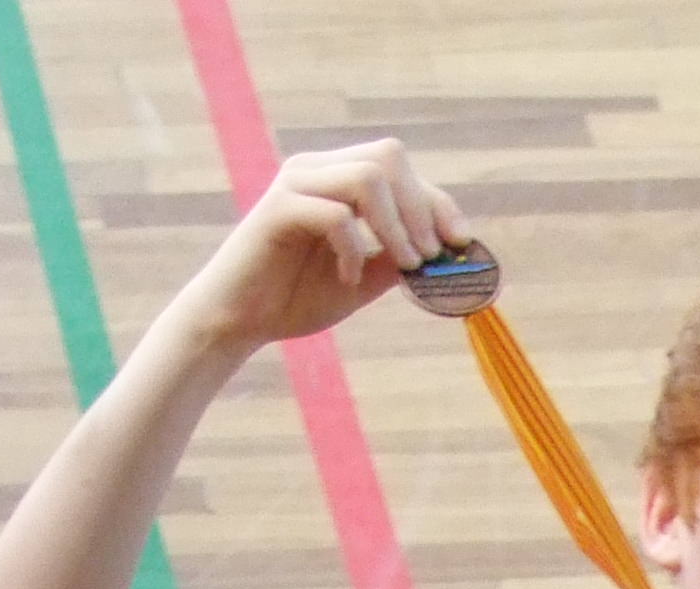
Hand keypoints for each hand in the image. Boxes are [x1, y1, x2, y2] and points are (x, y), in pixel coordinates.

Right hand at [174, 141, 467, 357]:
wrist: (238, 320)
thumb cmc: (297, 297)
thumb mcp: (364, 279)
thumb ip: (399, 260)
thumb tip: (449, 255)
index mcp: (338, 178)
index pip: (399, 168)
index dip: (437, 202)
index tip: (461, 242)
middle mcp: (317, 169)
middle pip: (388, 157)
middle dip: (422, 207)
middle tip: (429, 257)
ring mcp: (295, 184)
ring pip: (366, 176)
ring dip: (396, 225)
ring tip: (404, 265)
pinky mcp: (277, 210)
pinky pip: (334, 215)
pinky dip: (353, 248)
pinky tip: (347, 278)